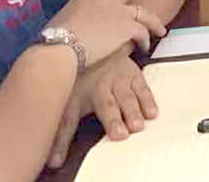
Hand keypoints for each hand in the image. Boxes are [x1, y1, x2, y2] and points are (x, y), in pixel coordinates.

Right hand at [46, 0, 165, 66]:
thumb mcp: (60, 21)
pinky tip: (145, 46)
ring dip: (153, 21)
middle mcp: (104, 0)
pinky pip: (143, 31)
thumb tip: (76, 28)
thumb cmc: (52, 41)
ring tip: (161, 29)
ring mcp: (118, 12)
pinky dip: (145, 39)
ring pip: (143, 11)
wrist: (60, 47)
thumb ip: (75, 19)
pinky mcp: (127, 26)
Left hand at [47, 54, 156, 168]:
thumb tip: (55, 162)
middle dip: (122, 117)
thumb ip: (62, 135)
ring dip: (137, 108)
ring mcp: (121, 77)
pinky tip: (153, 112)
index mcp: (87, 92)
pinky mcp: (134, 73)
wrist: (91, 46)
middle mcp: (105, 84)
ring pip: (130, 95)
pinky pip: (143, 87)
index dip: (106, 123)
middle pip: (114, 103)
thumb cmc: (78, 80)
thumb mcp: (66, 105)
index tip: (117, 135)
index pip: (95, 110)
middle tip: (130, 130)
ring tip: (143, 121)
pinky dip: (148, 99)